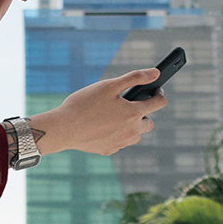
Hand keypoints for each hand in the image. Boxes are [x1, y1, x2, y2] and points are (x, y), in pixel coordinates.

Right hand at [27, 68, 166, 155]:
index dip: (158, 94)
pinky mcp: (109, 150)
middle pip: (149, 123)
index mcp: (133, 113)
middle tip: (128, 104)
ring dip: (131, 126)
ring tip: (114, 116)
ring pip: (135, 135)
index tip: (155, 90)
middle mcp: (131, 131)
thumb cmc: (85, 104)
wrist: (63, 128)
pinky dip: (116, 134)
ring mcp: (121, 143)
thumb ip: (134, 78)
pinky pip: (120, 142)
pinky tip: (102, 126)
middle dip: (144, 113)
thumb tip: (156, 73)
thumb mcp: (109, 85)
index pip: (159, 103)